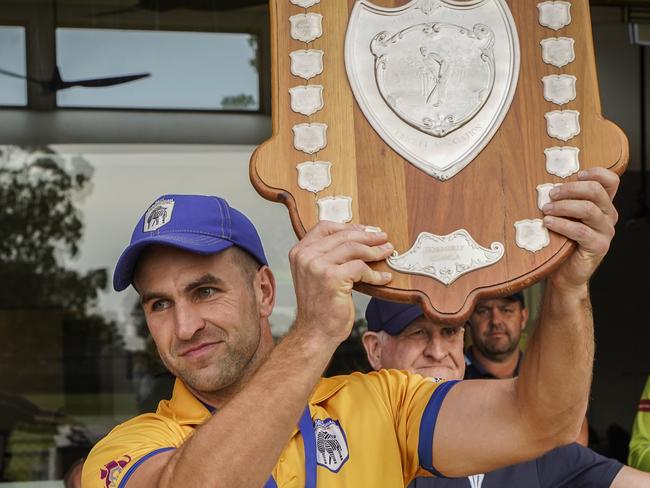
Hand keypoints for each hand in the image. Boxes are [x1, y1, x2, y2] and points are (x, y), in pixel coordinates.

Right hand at [289, 221, 393, 343]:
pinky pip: (360, 268)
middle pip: (343, 236)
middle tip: (383, 239)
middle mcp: (305, 256)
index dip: (348, 227)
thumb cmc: (320, 306)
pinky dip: (375, 273)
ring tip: (387, 252)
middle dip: (367, 237)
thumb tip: (357, 240)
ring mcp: (317, 266)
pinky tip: (383, 278)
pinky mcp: (332, 278)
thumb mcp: (316, 274)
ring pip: (353, 248)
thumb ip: (328, 256)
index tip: (365, 230)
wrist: (314, 332)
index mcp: (299, 252)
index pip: (325, 227)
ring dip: (375, 251)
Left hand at [542, 167, 619, 290]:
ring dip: (563, 206)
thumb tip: (545, 186)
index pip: (610, 181)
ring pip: (588, 209)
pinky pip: (581, 231)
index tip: (576, 174)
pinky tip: (548, 222)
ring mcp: (605, 231)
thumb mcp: (564, 217)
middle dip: (570, 189)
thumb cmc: (562, 242)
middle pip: (596, 191)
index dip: (596, 173)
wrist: (565, 272)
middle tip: (551, 194)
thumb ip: (564, 201)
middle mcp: (608, 215)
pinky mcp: (599, 246)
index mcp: (603, 205)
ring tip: (546, 209)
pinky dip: (562, 224)